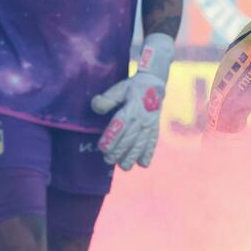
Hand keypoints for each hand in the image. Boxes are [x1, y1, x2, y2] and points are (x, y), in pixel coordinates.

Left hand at [90, 33, 174, 169]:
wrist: (155, 84)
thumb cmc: (133, 87)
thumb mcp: (120, 88)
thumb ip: (108, 98)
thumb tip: (95, 106)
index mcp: (131, 108)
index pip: (120, 125)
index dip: (111, 137)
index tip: (102, 147)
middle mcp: (141, 118)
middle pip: (129, 138)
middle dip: (118, 151)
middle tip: (108, 160)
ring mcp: (150, 125)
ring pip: (141, 143)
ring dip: (133, 156)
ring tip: (124, 166)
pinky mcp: (155, 128)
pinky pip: (153, 142)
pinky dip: (148, 154)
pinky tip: (143, 164)